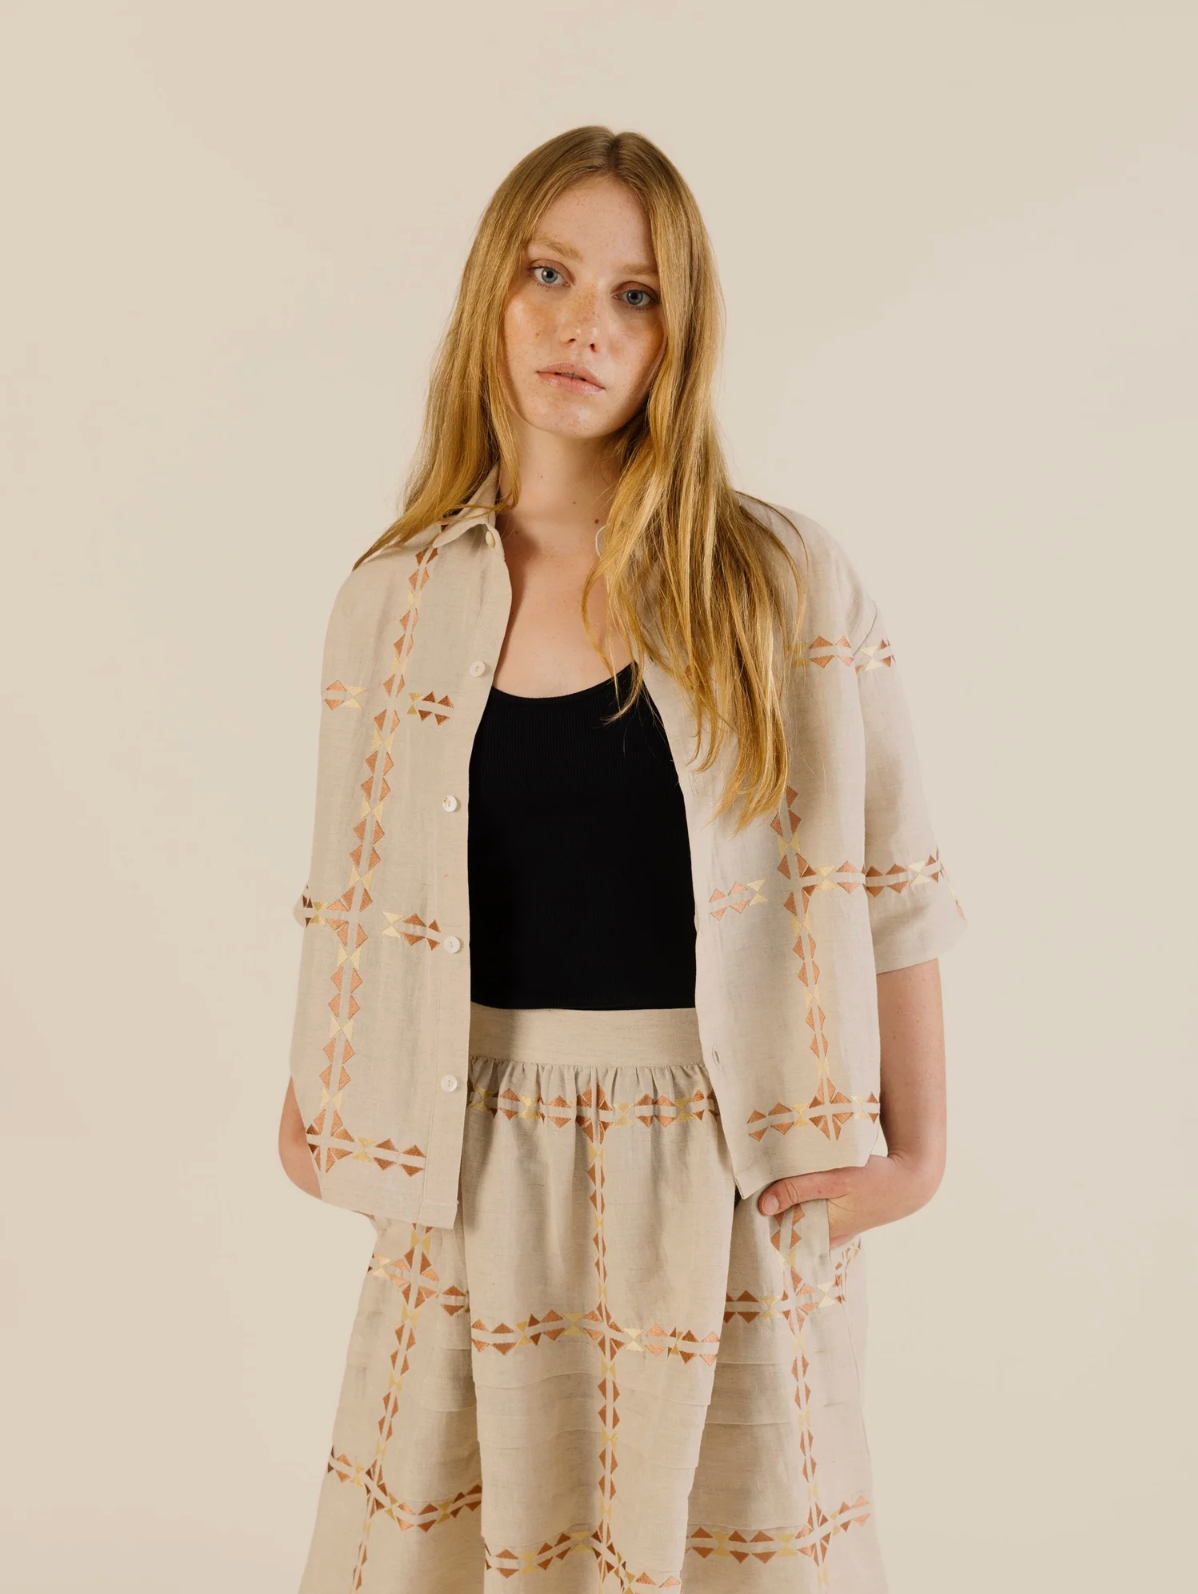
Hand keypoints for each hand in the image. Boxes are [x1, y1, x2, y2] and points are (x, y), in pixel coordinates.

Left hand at [756, 1151, 940, 1246]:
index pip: (779, 1240)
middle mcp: (825, 1237)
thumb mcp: (835, 1180)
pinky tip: (785, 1189)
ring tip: (756, 1191)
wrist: (910, 1182)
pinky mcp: (839, 1218)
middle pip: (785, 1231)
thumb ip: (799, 1189)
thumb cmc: (873, 1180)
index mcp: (821, 1233)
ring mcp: (833, 1229)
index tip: (734, 1218)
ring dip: (781, 1209)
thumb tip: (763, 1206)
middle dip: (765, 1218)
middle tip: (738, 1200)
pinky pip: (810, 1215)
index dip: (757, 1230)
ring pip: (797, 1222)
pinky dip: (798, 1205)